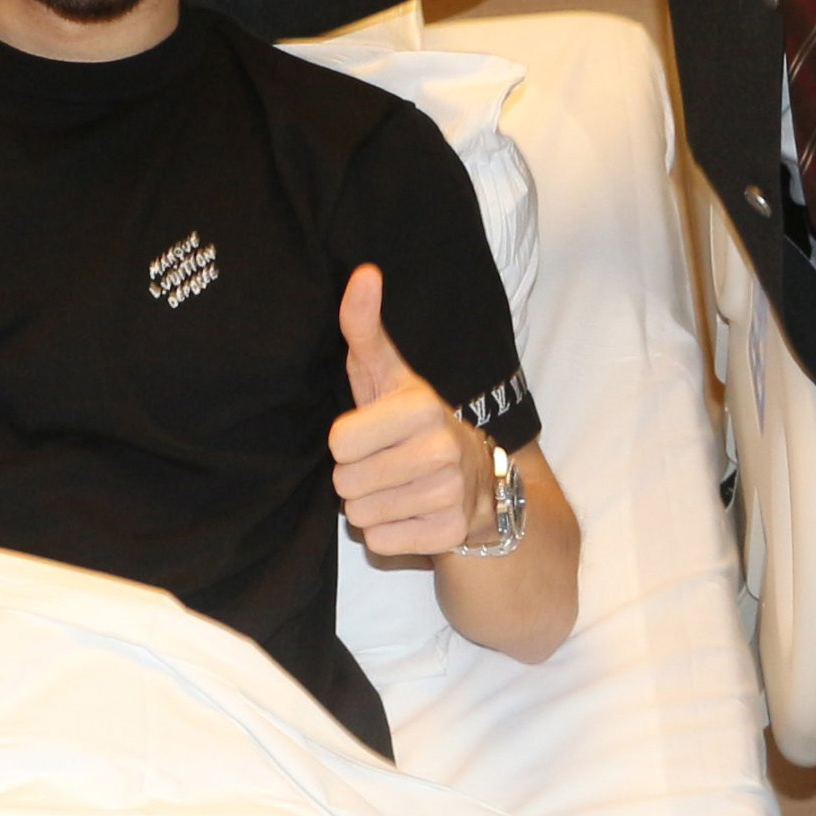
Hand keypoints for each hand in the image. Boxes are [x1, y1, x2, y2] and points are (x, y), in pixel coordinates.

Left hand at [328, 265, 492, 555]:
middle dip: (356, 477)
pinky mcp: (449, 534)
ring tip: (398, 487)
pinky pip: (380, 543)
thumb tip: (363, 272)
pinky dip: (388, 534)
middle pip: (346, 483)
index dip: (347, 442)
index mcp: (420, 407)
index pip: (339, 443)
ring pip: (361, 516)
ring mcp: (449, 495)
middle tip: (386, 464)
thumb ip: (364, 326)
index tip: (374, 434)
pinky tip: (411, 513)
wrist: (477, 479)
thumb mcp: (387, 373)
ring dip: (370, 506)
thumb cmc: (413, 420)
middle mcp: (440, 450)